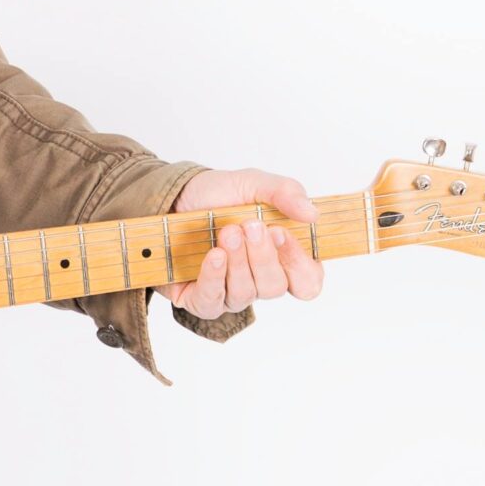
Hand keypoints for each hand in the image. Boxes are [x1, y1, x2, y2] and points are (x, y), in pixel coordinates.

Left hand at [161, 167, 324, 316]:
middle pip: (276, 287)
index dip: (298, 263)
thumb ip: (285, 192)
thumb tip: (312, 214)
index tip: (280, 233)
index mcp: (281, 256)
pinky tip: (213, 255)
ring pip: (245, 293)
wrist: (172, 197)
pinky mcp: (201, 299)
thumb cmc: (217, 194)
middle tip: (249, 226)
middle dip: (262, 256)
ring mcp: (231, 292)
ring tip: (226, 232)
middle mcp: (259, 279)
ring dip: (237, 261)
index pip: (308, 280)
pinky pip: (213, 302)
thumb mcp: (252, 183)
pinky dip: (214, 278)